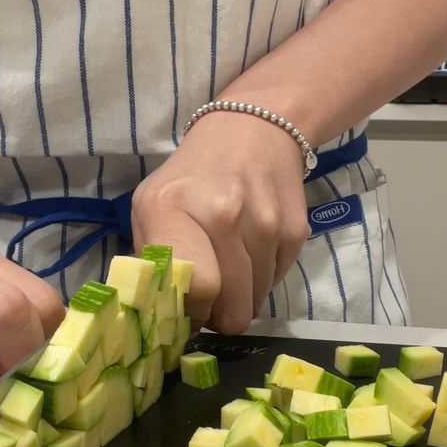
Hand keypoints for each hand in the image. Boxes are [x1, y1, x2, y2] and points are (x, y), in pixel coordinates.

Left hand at [132, 110, 310, 334]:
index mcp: (173, 209)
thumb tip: (162, 312)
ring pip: (256, 298)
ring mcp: (265, 223)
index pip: (196, 287)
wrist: (252, 130)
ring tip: (229, 270)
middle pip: (232, 305)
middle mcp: (222, 215)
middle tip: (211, 304)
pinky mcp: (295, 230)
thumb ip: (152, 257)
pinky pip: (277, 281)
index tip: (191, 310)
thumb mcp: (151, 205)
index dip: (194, 311)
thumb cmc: (190, 176)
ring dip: (242, 297)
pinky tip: (251, 252)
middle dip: (221, 316)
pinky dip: (263, 278)